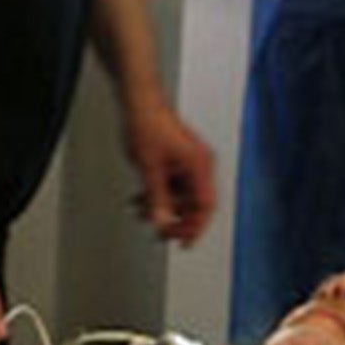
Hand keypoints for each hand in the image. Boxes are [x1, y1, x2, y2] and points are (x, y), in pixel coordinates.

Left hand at [121, 99, 215, 246]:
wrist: (139, 101)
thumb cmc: (147, 124)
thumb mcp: (149, 168)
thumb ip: (157, 199)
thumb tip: (162, 222)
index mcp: (199, 165)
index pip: (205, 205)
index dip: (196, 227)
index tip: (183, 243)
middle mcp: (200, 164)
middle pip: (195, 203)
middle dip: (176, 219)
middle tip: (159, 233)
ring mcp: (190, 161)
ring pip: (182, 195)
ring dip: (163, 206)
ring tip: (142, 212)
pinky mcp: (180, 159)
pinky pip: (174, 185)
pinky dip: (160, 194)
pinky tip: (142, 198)